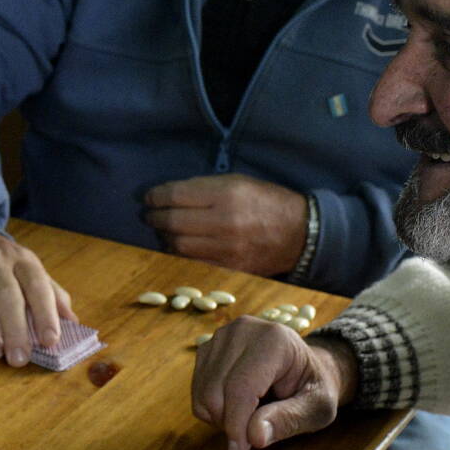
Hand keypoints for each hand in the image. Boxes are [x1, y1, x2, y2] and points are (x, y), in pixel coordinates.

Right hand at [0, 229, 73, 367]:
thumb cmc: (1, 262)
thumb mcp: (29, 270)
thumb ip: (51, 294)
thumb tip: (74, 323)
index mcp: (22, 261)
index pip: (37, 286)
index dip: (45, 313)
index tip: (50, 341)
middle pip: (6, 294)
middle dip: (15, 328)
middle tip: (19, 359)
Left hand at [142, 173, 307, 277]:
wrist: (300, 233)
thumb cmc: (266, 201)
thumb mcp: (237, 182)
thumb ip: (203, 188)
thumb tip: (168, 194)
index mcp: (227, 194)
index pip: (176, 195)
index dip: (156, 196)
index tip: (149, 197)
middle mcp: (225, 221)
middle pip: (173, 222)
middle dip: (155, 217)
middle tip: (149, 214)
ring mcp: (227, 248)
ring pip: (179, 246)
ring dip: (164, 237)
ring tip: (163, 230)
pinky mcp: (229, 268)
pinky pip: (193, 263)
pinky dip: (180, 254)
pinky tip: (178, 246)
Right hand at [190, 318, 356, 449]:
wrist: (304, 367)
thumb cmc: (313, 388)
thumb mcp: (317, 408)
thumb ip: (289, 420)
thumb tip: (254, 436)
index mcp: (274, 339)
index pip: (241, 386)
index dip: (236, 423)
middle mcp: (242, 330)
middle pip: (216, 390)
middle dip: (229, 423)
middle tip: (252, 435)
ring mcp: (221, 336)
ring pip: (202, 392)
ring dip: (220, 417)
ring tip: (249, 417)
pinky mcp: (207, 347)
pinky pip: (197, 390)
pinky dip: (211, 409)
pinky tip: (235, 407)